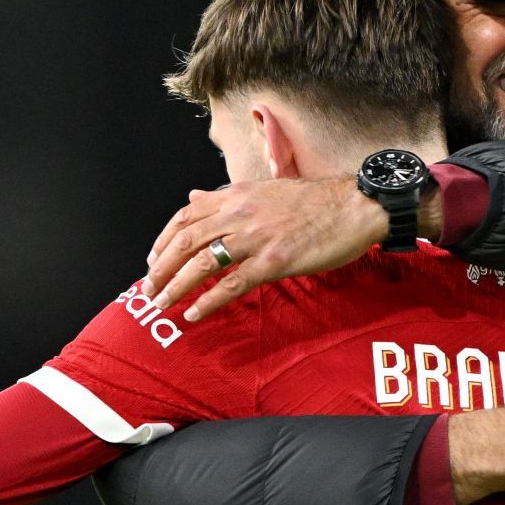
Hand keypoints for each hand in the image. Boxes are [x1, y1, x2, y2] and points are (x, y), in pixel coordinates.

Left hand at [140, 178, 394, 322]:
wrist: (355, 205)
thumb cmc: (316, 201)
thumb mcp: (264, 190)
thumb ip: (226, 197)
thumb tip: (194, 197)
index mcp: (236, 195)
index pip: (185, 216)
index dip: (162, 240)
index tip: (153, 260)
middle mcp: (240, 213)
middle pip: (186, 241)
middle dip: (161, 268)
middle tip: (149, 289)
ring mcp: (256, 238)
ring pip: (203, 263)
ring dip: (176, 287)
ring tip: (162, 305)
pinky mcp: (275, 261)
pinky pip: (233, 285)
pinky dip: (209, 301)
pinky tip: (195, 314)